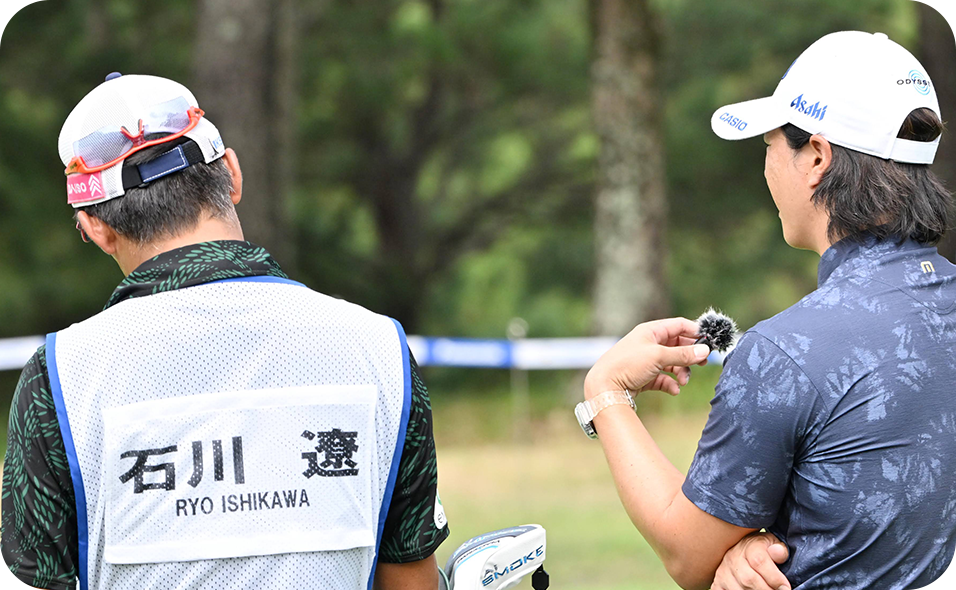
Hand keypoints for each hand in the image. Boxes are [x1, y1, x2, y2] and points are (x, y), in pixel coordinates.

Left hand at [584, 317, 710, 398]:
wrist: (604, 387)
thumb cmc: (628, 365)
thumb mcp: (658, 356)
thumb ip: (683, 354)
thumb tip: (705, 351)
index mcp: (650, 331)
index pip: (678, 325)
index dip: (695, 332)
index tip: (710, 342)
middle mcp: (648, 344)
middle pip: (677, 345)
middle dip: (690, 355)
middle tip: (703, 363)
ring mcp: (646, 361)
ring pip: (672, 363)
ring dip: (681, 372)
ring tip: (683, 382)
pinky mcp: (643, 376)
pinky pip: (663, 378)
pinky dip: (670, 383)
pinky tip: (673, 390)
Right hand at [712, 531, 789, 589]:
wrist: (741, 548)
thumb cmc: (761, 549)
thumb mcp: (773, 544)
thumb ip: (779, 549)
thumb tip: (778, 553)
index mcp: (749, 546)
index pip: (759, 561)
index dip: (774, 577)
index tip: (785, 587)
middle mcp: (732, 558)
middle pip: (748, 579)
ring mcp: (723, 571)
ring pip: (739, 589)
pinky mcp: (718, 582)